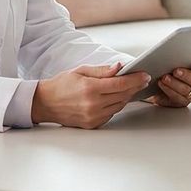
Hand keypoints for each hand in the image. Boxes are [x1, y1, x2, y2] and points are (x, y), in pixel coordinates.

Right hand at [32, 62, 150, 128]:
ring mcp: (93, 116)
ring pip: (119, 105)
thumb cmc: (61, 85)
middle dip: (134, 86)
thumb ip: (102, 70)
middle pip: (123, 95)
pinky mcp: (92, 124)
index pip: (120, 83)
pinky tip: (117, 97)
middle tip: (142, 79)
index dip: (135, 79)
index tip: (145, 75)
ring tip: (130, 86)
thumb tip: (119, 67)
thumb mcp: (81, 71)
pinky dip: (116, 105)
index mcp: (90, 89)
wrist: (45, 103)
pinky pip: (111, 114)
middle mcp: (93, 105)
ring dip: (127, 96)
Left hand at [148, 60, 190, 107]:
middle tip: (176, 71)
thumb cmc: (170, 70)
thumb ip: (180, 57)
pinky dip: (168, 90)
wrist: (158, 85)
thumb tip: (175, 51)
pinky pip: (176, 98)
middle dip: (186, 75)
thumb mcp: (175, 61)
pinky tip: (162, 84)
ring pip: (186, 90)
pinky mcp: (181, 102)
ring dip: (174, 83)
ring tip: (165, 78)